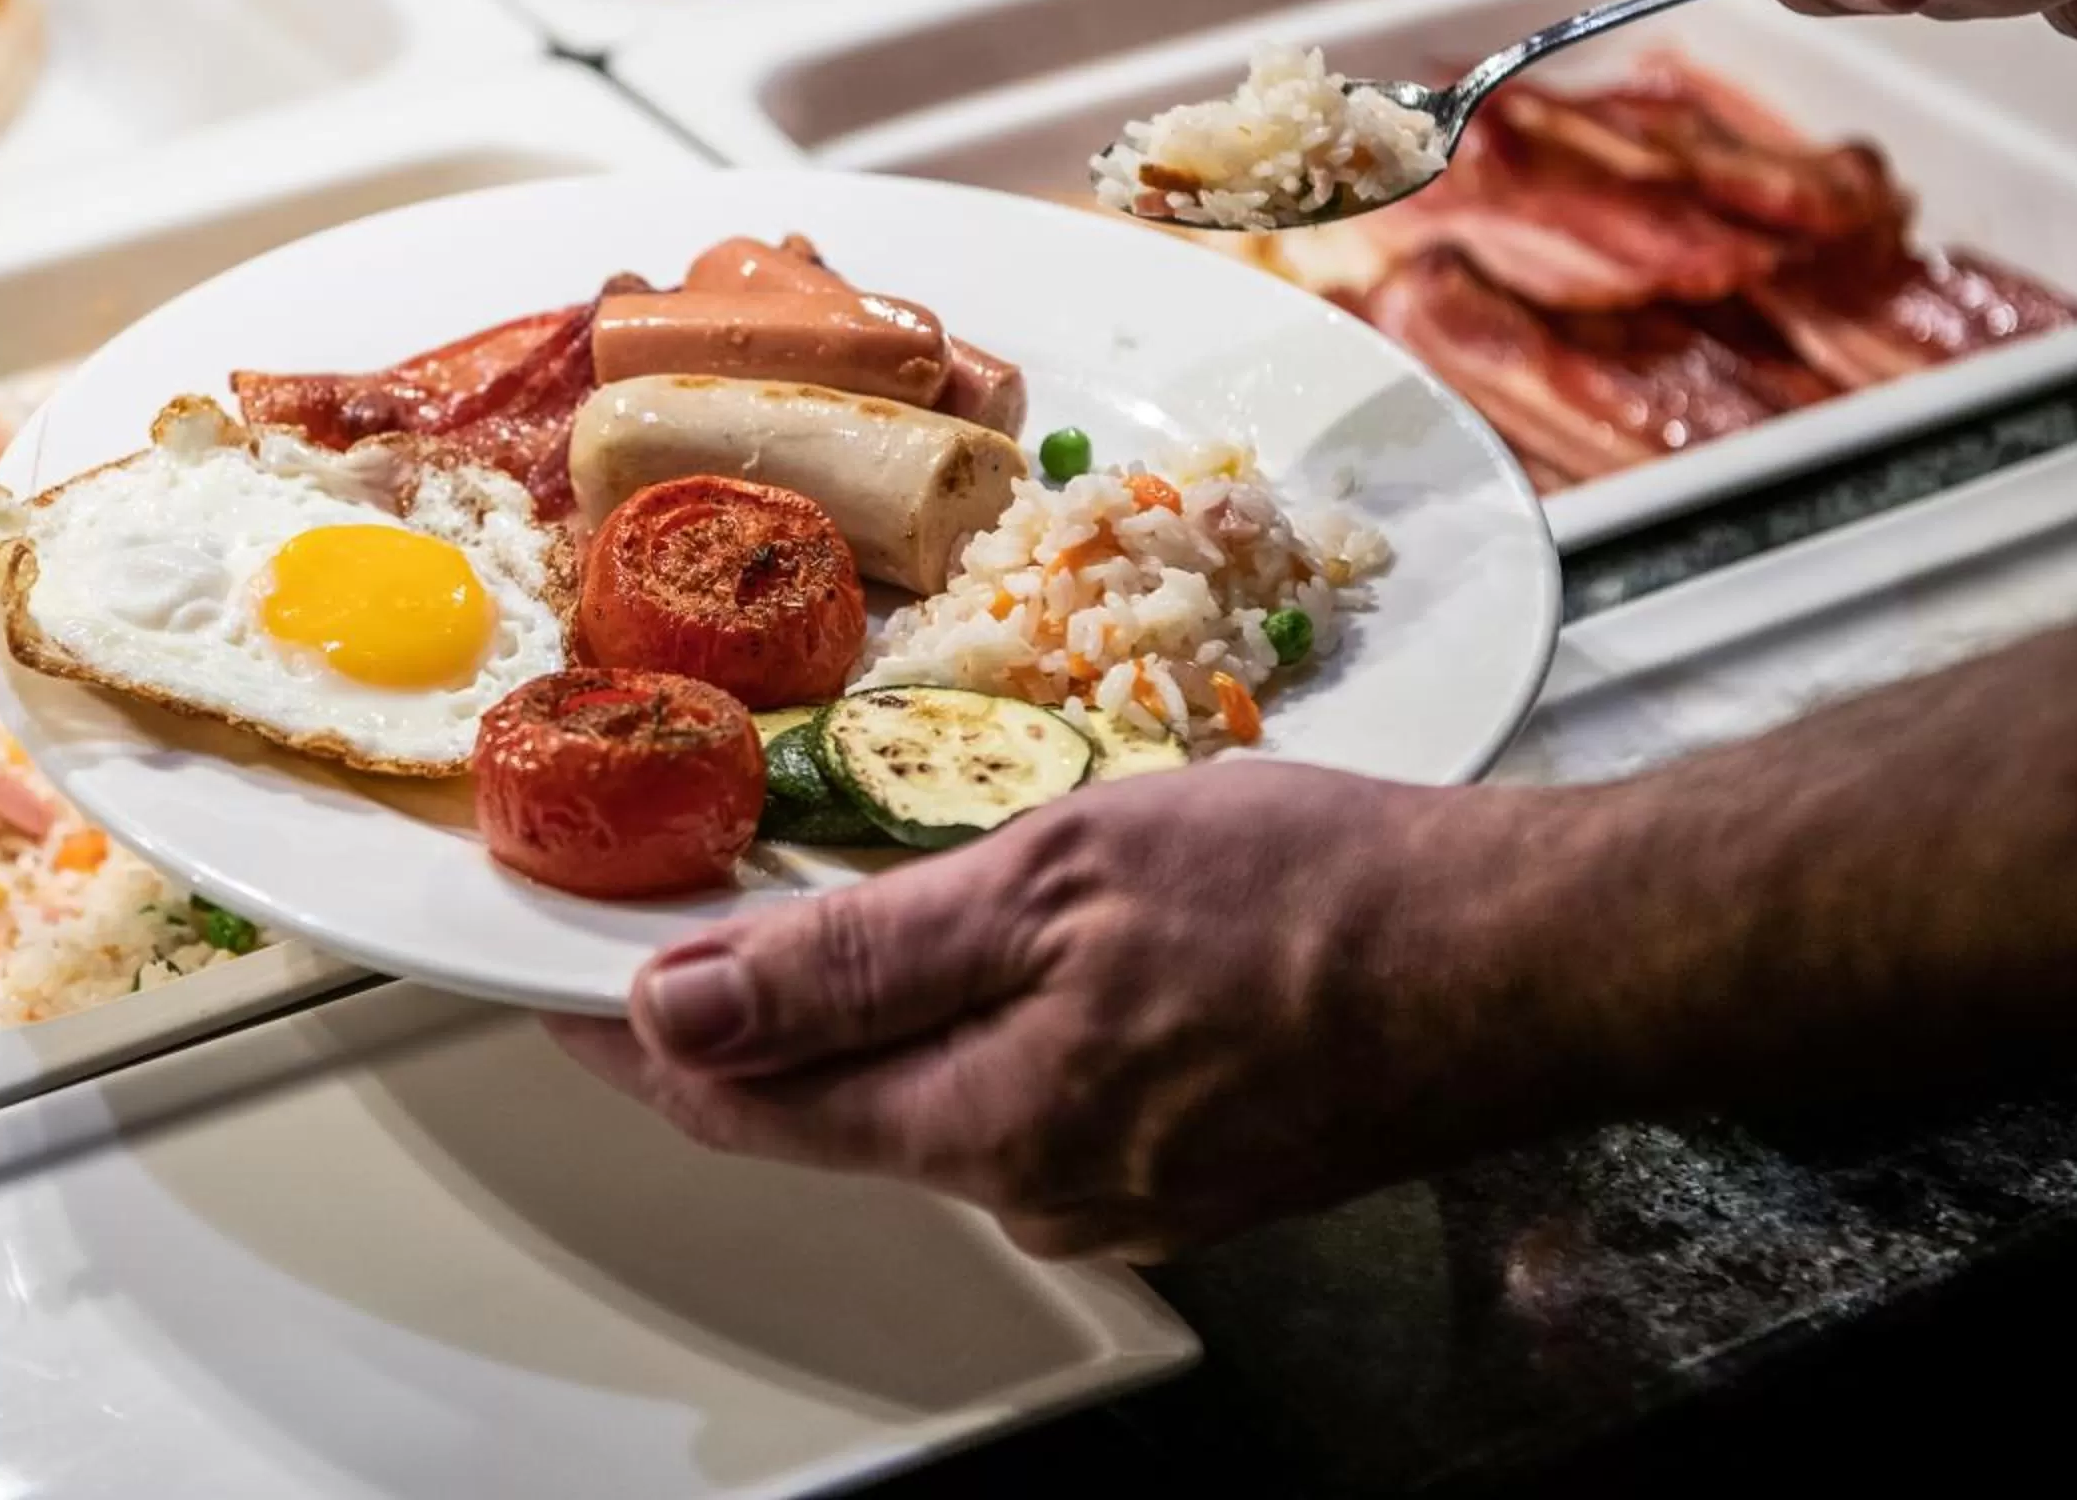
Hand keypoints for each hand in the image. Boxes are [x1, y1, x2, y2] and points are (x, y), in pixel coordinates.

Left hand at [549, 762, 1562, 1259]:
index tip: (551, 986)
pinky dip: (963, 1030)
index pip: (742, 1107)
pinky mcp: (1181, 1166)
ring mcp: (1119, 1194)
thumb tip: (686, 1005)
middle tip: (663, 923)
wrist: (1525, 961)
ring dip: (852, 1024)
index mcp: (987, 1129)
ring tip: (802, 918)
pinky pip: (1020, 1100)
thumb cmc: (1316, 902)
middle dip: (733, 1029)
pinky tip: (972, 955)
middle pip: (827, 1115)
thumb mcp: (1050, 882)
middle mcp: (1040, 1194)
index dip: (630, 1041)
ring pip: (928, 1104)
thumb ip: (855, 961)